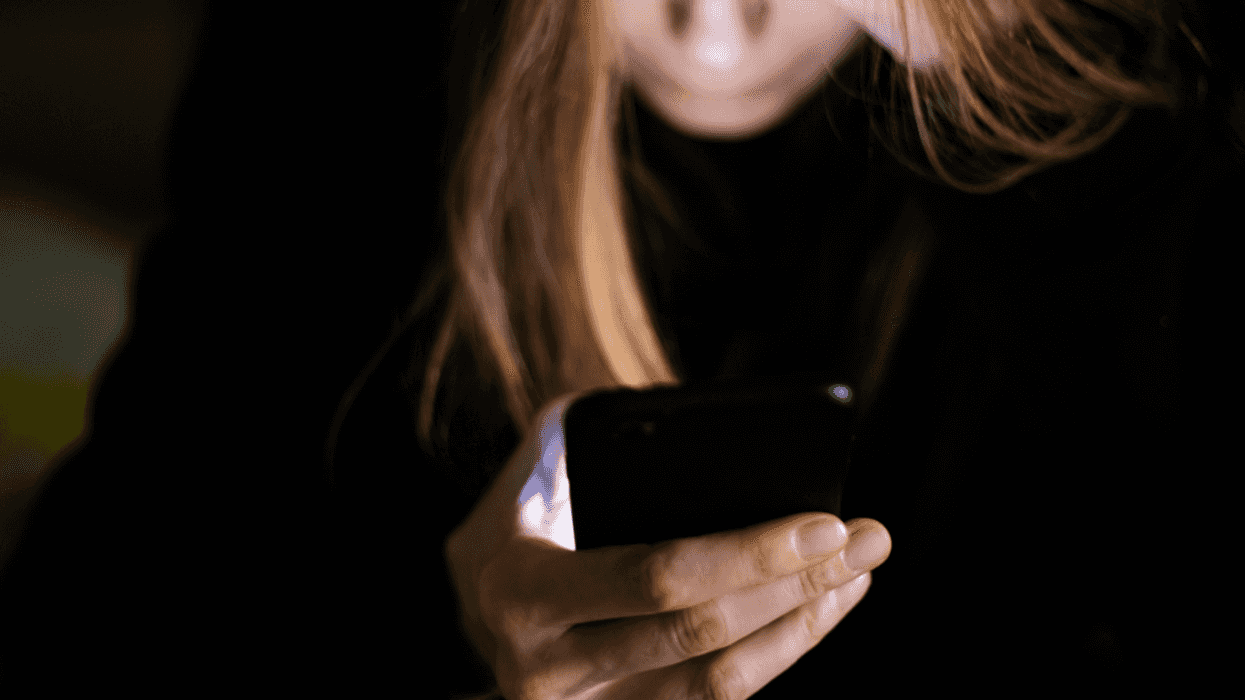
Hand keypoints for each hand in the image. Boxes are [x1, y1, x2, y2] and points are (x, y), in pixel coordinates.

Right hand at [445, 393, 891, 699]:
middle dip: (796, 583)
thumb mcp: (529, 472)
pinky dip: (777, 653)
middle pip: (701, 633)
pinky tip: (817, 608)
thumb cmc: (516, 525)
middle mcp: (544, 669)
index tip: (824, 519)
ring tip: (855, 572)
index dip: (750, 553)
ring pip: (720, 683)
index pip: (656, 577)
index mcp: (520, 591)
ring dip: (802, 625)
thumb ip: (583, 430)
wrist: (475, 612)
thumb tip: (685, 411)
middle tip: (868, 538)